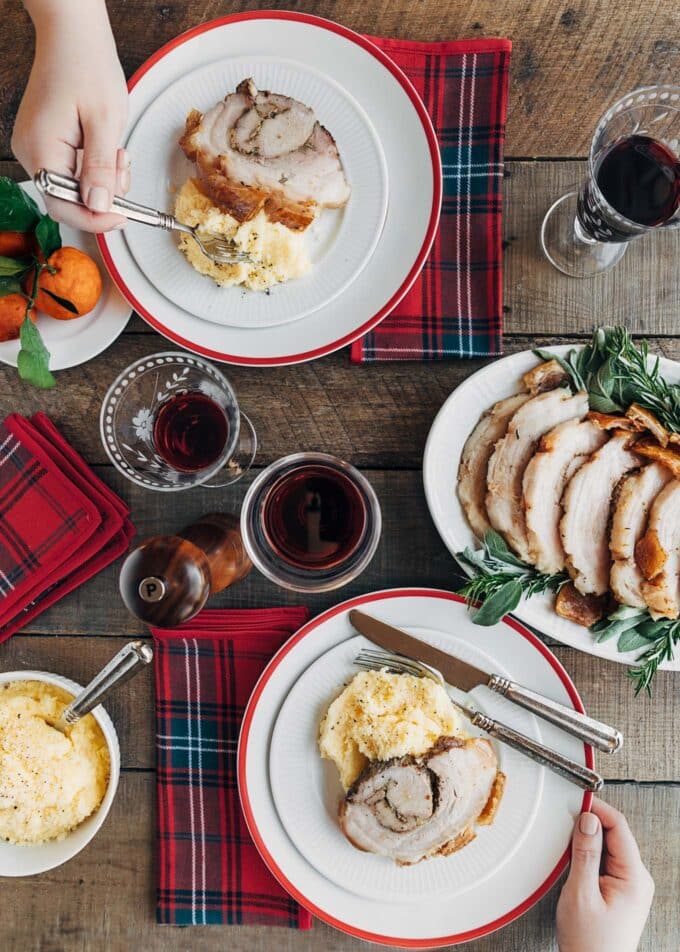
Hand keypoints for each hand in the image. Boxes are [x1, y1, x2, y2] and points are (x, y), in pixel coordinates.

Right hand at [12, 0, 128, 231]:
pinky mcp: (47, 142)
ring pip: (74, 186)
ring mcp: (37, 147)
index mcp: (40, 148)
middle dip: (103, 193)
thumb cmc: (87, 65)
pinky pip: (73, 169)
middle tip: (122, 168)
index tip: (122, 216)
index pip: (62, 206)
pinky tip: (107, 147)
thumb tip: (99, 205)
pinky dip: (95, 166)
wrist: (74, 35)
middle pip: (69, 198)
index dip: (94, 218)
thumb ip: (101, 168)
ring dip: (102, 178)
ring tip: (116, 150)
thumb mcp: (105, 121)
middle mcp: (32, 151)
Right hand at [556, 797, 653, 951]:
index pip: (619, 827)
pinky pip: (606, 862)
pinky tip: (575, 865)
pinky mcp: (620, 891)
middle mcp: (637, 879)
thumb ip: (585, 853)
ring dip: (588, 842)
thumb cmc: (590, 944)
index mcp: (634, 878)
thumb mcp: (581, 893)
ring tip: (568, 850)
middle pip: (614, 835)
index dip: (597, 809)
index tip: (577, 801)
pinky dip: (589, 856)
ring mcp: (631, 886)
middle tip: (565, 823)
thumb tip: (587, 820)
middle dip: (590, 825)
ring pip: (609, 847)